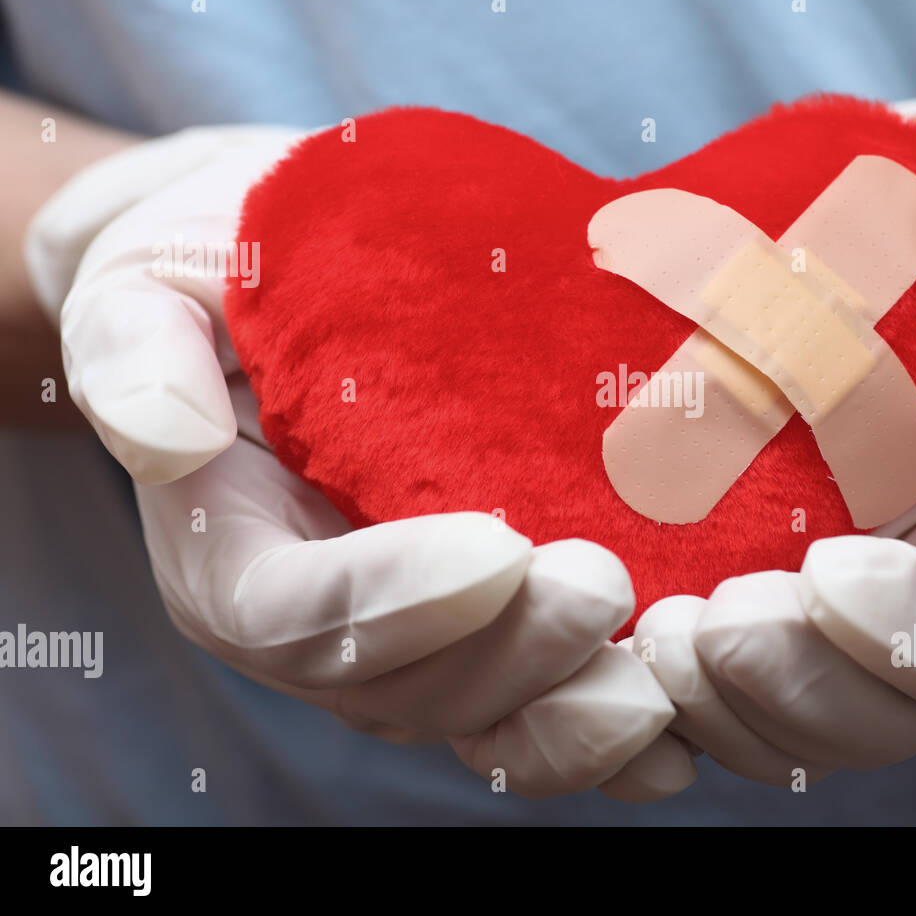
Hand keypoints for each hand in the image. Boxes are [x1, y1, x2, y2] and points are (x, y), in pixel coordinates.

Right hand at [31, 128, 692, 799]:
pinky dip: (613, 738)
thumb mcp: (152, 278)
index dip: (396, 600)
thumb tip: (168, 439)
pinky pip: (543, 715)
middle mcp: (322, 628)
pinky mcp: (490, 635)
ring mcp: (415, 645)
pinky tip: (683, 718)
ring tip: (662, 676)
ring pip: (484, 724)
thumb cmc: (231, 273)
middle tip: (606, 586)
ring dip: (574, 720)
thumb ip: (135, 349)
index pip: (297, 618)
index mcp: (235, 557)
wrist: (302, 284)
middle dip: (511, 659)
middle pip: (405, 692)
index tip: (501, 547)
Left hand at [632, 85, 915, 783]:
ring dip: (715, 701)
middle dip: (790, 686)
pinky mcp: (765, 586)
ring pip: (788, 722)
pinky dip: (665, 677)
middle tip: (706, 623)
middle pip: (879, 719)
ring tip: (650, 632)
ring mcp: (844, 620)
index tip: (830, 566)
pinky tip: (613, 626)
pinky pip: (720, 674)